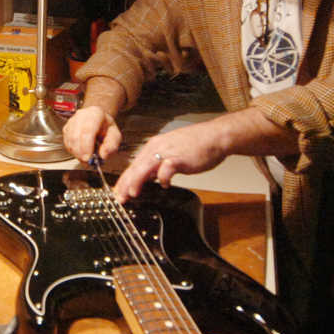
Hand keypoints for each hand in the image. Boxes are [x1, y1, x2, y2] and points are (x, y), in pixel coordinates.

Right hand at [63, 105, 121, 161]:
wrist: (99, 120)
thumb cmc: (106, 128)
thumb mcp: (115, 136)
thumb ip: (111, 146)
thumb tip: (103, 155)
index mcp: (96, 113)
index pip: (88, 129)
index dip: (86, 145)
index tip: (88, 158)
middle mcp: (81, 115)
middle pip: (76, 135)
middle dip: (80, 152)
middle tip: (86, 162)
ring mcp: (72, 121)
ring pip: (69, 140)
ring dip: (76, 153)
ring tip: (85, 158)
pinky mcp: (66, 128)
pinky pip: (66, 142)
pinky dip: (72, 151)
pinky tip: (80, 153)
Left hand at [112, 121, 227, 201]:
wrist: (215, 136)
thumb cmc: (196, 145)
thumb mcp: (171, 153)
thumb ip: (159, 164)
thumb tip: (149, 178)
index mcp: (154, 146)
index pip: (134, 165)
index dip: (125, 179)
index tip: (119, 192)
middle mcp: (157, 148)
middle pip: (136, 167)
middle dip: (125, 183)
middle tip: (120, 197)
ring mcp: (167, 152)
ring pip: (145, 167)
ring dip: (137, 181)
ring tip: (132, 193)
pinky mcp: (179, 158)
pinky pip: (166, 169)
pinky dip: (163, 178)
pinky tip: (165, 185)